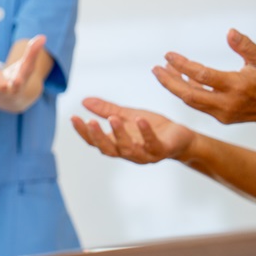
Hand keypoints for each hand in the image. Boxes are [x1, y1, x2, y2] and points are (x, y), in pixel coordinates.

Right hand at [70, 97, 194, 163]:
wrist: (181, 138)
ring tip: (113, 117)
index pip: (95, 142)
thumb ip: (106, 109)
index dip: (84, 132)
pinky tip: (140, 119)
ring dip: (119, 134)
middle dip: (98, 136)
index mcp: (117, 145)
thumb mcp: (127, 115)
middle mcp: (128, 153)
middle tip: (90, 122)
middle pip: (108, 149)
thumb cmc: (152, 127)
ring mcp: (145, 154)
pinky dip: (145, 132)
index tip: (74, 117)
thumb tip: (84, 101)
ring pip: (128, 149)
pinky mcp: (162, 150)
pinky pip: (152, 144)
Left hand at [154, 28, 255, 124]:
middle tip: (155, 68)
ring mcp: (223, 113)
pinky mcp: (221, 117)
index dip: (183, 65)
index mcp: (237, 86)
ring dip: (175, 86)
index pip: (202, 75)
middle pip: (189, 94)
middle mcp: (227, 103)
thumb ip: (246, 46)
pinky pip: (199, 104)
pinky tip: (181, 79)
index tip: (168, 55)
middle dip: (169, 81)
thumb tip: (230, 32)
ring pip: (191, 101)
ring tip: (162, 71)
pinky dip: (188, 92)